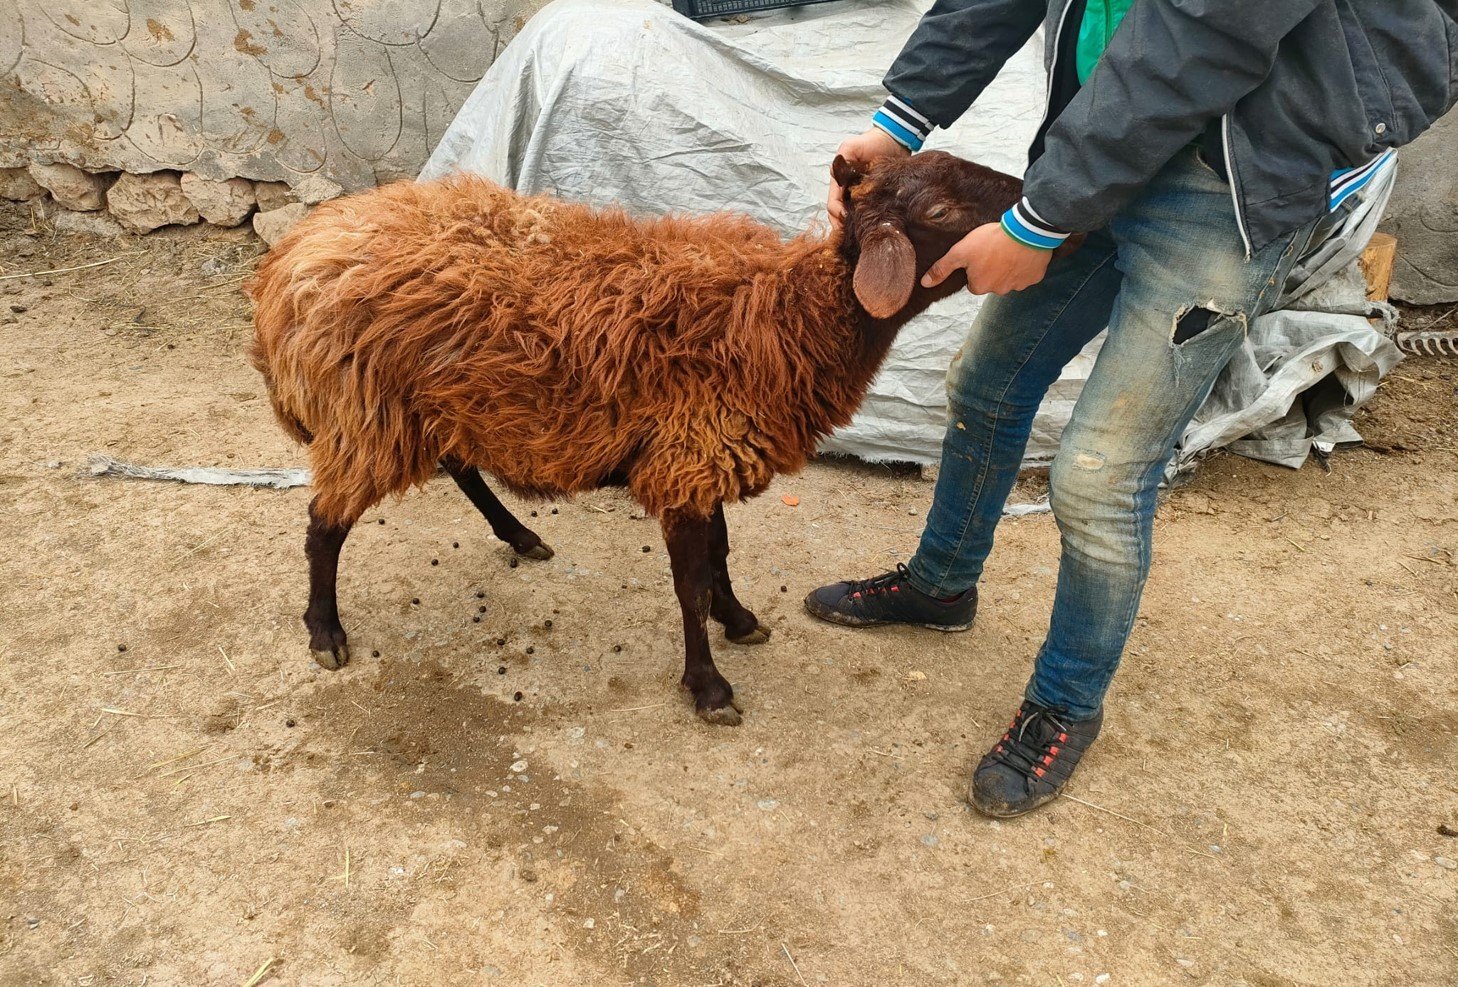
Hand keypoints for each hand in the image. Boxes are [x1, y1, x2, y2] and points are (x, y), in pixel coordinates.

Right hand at [826, 129, 908, 227]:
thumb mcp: (851, 147)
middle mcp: (847, 193)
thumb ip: (841, 161)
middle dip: (843, 227)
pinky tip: (873, 230)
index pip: (833, 205)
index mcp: (839, 183)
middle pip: (839, 216)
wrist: (893, 140)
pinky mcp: (873, 201)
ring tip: (862, 236)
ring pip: (851, 219)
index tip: (847, 221)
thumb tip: (836, 180)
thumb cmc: (870, 142)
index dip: (837, 215)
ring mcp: (859, 198)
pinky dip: (866, 224)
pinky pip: (867, 216)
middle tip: (853, 237)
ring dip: (854, 228)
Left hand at [922, 223, 1052, 294]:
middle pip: (992, 281)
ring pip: (1011, 278)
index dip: (975, 267)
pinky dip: (1026, 264)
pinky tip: (1023, 252)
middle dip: (993, 268)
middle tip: (995, 249)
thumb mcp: (960, 252)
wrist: (1025, 231)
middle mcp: (1000, 291)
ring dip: (1010, 267)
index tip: (980, 254)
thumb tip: (925, 284)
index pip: (973, 281)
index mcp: (980, 287)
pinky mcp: (1035, 277)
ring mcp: (1019, 285)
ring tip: (1009, 248)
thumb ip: (942, 268)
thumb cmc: (991, 240)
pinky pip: (1028, 274)